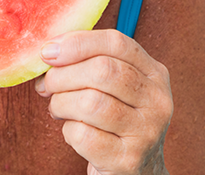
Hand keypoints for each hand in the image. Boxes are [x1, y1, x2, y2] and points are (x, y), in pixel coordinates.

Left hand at [34, 30, 172, 174]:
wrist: (139, 173)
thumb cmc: (116, 123)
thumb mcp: (117, 88)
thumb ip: (92, 64)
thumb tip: (50, 52)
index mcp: (155, 74)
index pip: (116, 42)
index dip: (78, 42)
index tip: (48, 52)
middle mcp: (157, 100)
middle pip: (102, 70)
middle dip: (63, 75)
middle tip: (47, 85)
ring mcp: (146, 132)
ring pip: (90, 102)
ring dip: (61, 103)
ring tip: (58, 108)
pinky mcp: (128, 160)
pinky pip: (84, 135)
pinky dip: (68, 131)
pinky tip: (74, 132)